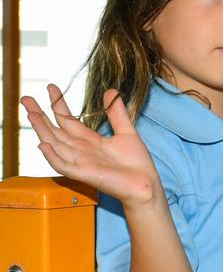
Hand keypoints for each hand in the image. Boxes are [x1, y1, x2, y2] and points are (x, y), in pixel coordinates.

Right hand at [21, 84, 162, 205]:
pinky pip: (64, 165)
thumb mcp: (127, 132)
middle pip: (55, 130)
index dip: (58, 104)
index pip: (68, 120)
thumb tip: (110, 91)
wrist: (146, 184)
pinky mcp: (85, 174)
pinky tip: (43, 144)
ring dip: (42, 130)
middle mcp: (81, 150)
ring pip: (55, 145)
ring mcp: (81, 162)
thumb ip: (117, 113)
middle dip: (40, 115)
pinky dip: (52, 156)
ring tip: (31, 114)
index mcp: (89, 140)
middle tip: (26, 98)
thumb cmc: (136, 163)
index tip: (51, 87)